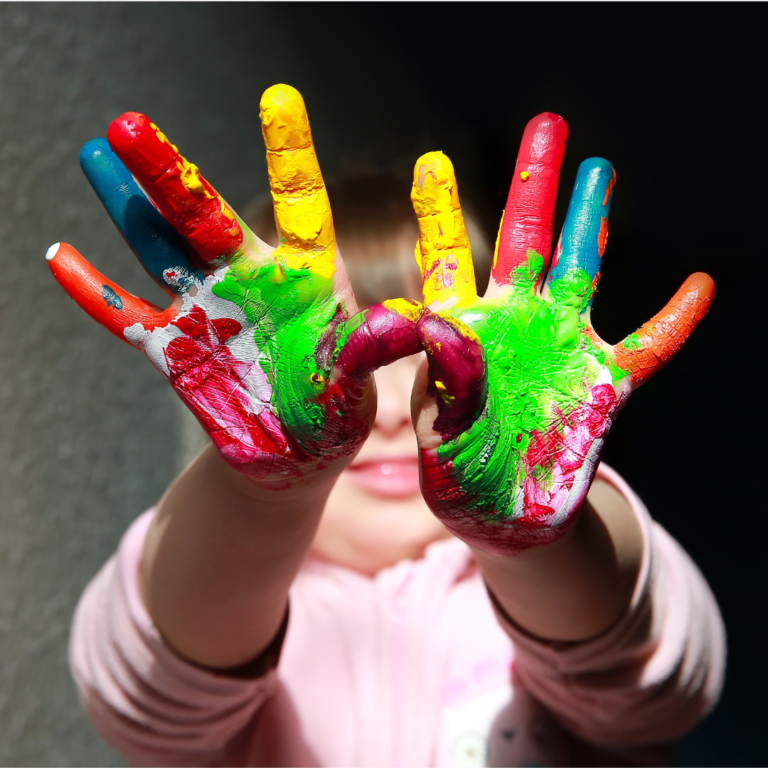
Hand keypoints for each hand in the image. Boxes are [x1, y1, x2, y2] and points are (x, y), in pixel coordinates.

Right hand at [48, 85, 420, 487]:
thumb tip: (410, 324)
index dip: (289, 154)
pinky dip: (96, 294)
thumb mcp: (358, 383)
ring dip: (127, 207)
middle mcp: (251, 281)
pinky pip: (128, 318)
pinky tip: (62, 257)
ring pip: (160, 248)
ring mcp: (208, 311)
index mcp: (306, 280)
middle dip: (169, 174)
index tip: (279, 97)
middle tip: (129, 125)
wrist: (296, 454)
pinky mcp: (177, 350)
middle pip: (208, 216)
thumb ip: (371, 352)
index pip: (299, 205)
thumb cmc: (335, 412)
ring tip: (96, 156)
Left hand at [409, 114, 713, 553]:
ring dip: (597, 225)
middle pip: (527, 243)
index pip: (448, 262)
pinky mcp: (603, 388)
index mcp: (464, 337)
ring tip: (600, 172)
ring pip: (584, 273)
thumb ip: (446, 382)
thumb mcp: (442, 435)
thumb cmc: (462, 477)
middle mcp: (516, 329)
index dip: (439, 213)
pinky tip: (700, 287)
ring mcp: (562, 351)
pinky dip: (674, 323)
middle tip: (547, 127)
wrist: (505, 519)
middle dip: (536, 186)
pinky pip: (648, 349)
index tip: (431, 162)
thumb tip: (438, 321)